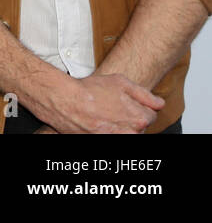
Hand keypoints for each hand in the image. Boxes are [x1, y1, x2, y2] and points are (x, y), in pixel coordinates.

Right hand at [37, 74, 162, 133]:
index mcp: (139, 118)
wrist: (65, 102)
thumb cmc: (90, 91)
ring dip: (120, 126)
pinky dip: (108, 131)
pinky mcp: (102, 143)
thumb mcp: (120, 82)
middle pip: (139, 127)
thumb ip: (144, 94)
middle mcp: (131, 133)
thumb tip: (159, 103)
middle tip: (114, 107)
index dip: (140, 106)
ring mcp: (116, 140)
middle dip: (131, 118)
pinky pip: (112, 137)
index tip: (129, 102)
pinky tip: (98, 122)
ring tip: (105, 115)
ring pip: (126, 134)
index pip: (151, 116)